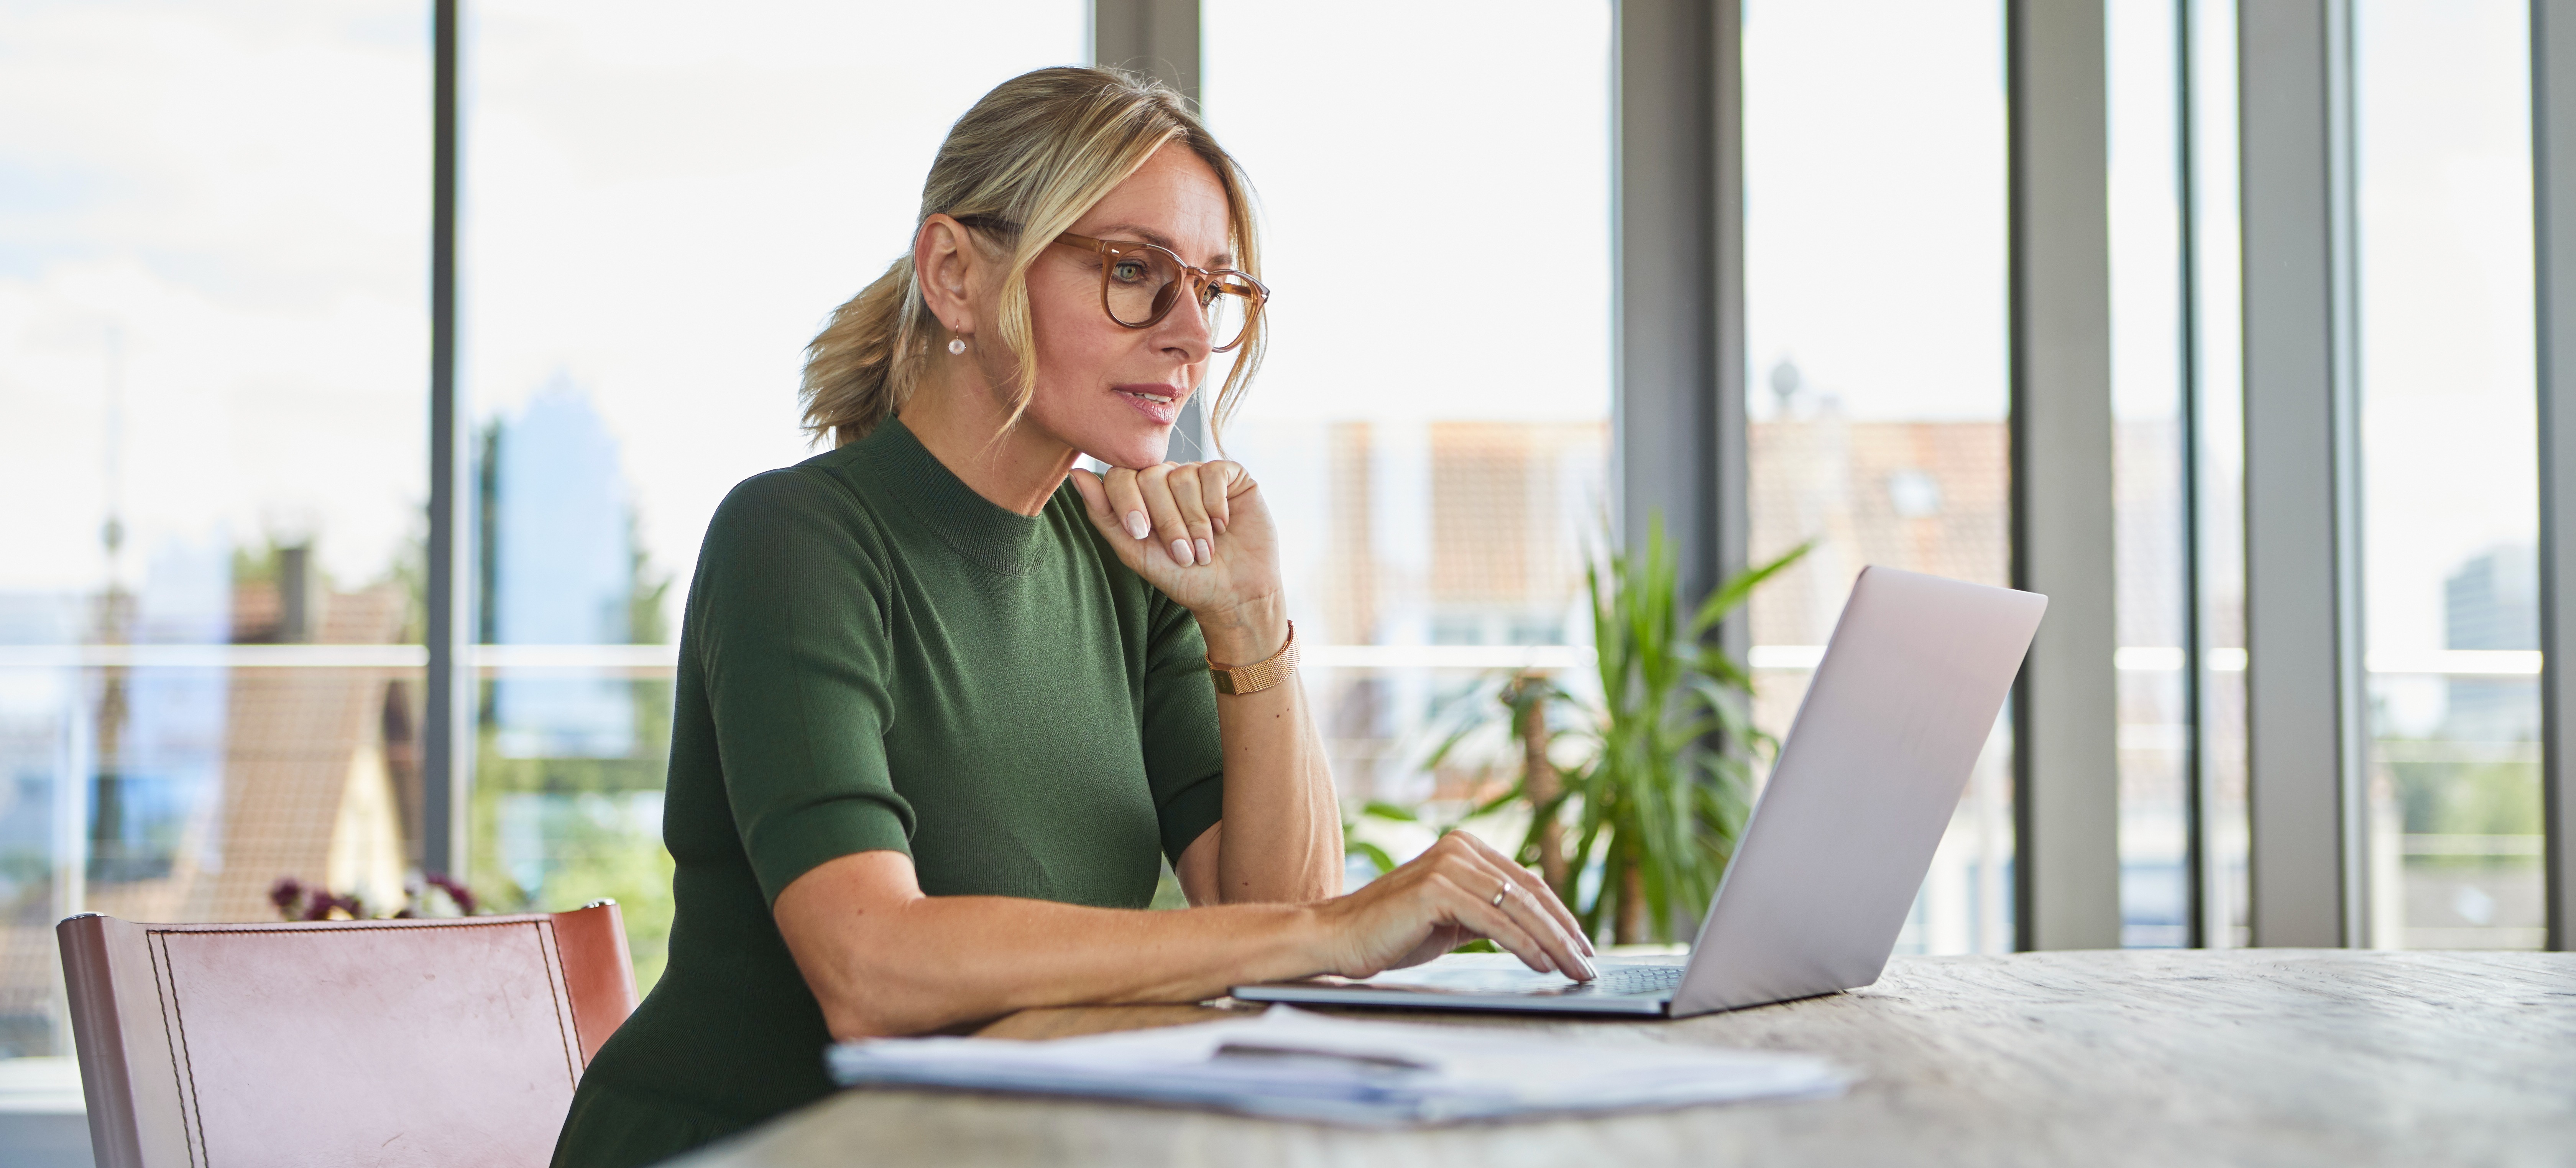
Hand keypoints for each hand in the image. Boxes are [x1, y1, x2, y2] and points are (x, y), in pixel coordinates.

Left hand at [1069, 460, 1285, 658]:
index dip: (1129, 503)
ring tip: (1204, 549)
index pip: (1121, 475)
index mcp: (1141, 494)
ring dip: (1194, 521)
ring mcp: (1199, 474)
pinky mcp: (1231, 476)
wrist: (1233, 594)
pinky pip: (1214, 472)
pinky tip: (1222, 526)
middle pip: (1151, 476)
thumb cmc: (1183, 577)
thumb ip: (1104, 515)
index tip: (1142, 535)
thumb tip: (1076, 474)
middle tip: (1182, 553)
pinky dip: (1215, 505)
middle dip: (1166, 521)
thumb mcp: (1136, 552)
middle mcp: (1169, 479)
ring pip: (1183, 476)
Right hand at [1309, 831, 1597, 980]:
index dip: (1559, 916)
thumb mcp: (1451, 918)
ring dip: (1553, 943)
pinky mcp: (1437, 890)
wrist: (1338, 938)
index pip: (1526, 883)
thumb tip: (1535, 928)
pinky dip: (1524, 945)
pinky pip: (1494, 921)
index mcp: (1464, 847)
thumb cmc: (1392, 932)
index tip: (1582, 945)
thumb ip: (1487, 912)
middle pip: (1528, 893)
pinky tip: (1543, 964)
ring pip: (1517, 907)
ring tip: (1573, 969)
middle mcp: (1459, 848)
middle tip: (1588, 963)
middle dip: (1564, 932)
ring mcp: (1448, 866)